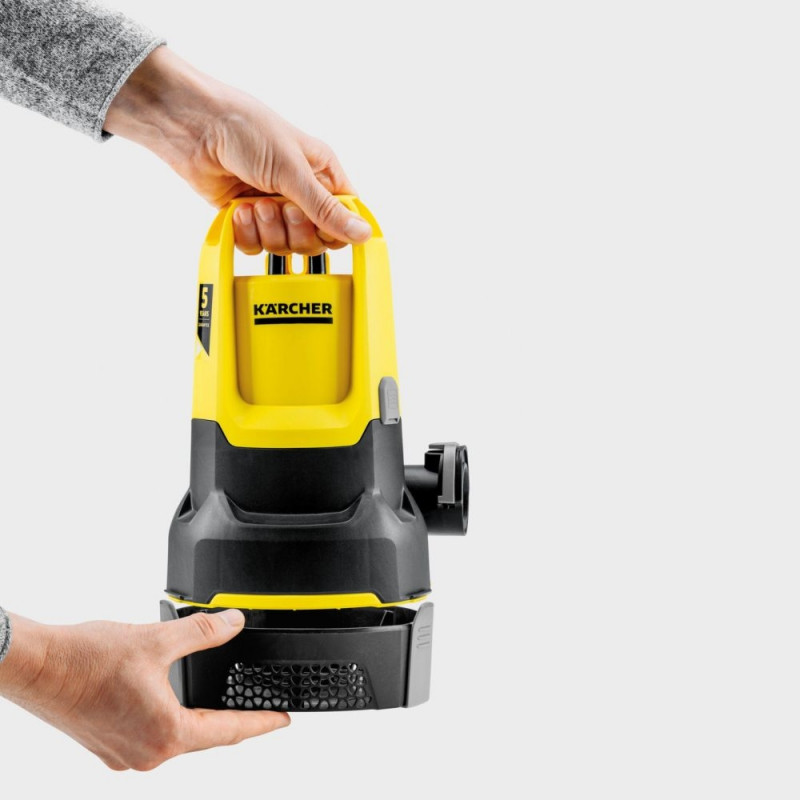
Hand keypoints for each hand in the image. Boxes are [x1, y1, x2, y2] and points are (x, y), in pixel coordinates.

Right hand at [0, 609, 288, 770]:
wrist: (36, 667)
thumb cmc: (86, 660)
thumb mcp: (157, 640)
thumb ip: (203, 633)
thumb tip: (234, 623)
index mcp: (165, 733)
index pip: (228, 731)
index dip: (260, 723)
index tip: (283, 721)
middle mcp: (146, 753)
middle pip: (204, 737)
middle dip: (232, 721)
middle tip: (258, 709)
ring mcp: (124, 754)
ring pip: (177, 737)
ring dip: (198, 719)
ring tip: (221, 704)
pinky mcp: (107, 745)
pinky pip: (152, 735)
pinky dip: (170, 719)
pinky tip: (174, 701)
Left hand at [104, 46, 371, 255]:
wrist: (191, 127)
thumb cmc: (245, 130)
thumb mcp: (292, 170)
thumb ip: (326, 209)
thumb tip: (364, 234)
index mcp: (323, 174)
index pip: (345, 219)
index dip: (336, 231)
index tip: (319, 225)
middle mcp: (302, 193)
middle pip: (316, 240)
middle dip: (295, 229)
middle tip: (279, 206)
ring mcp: (274, 208)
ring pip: (285, 247)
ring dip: (268, 229)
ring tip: (255, 204)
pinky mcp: (248, 220)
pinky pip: (257, 248)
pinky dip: (247, 233)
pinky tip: (240, 210)